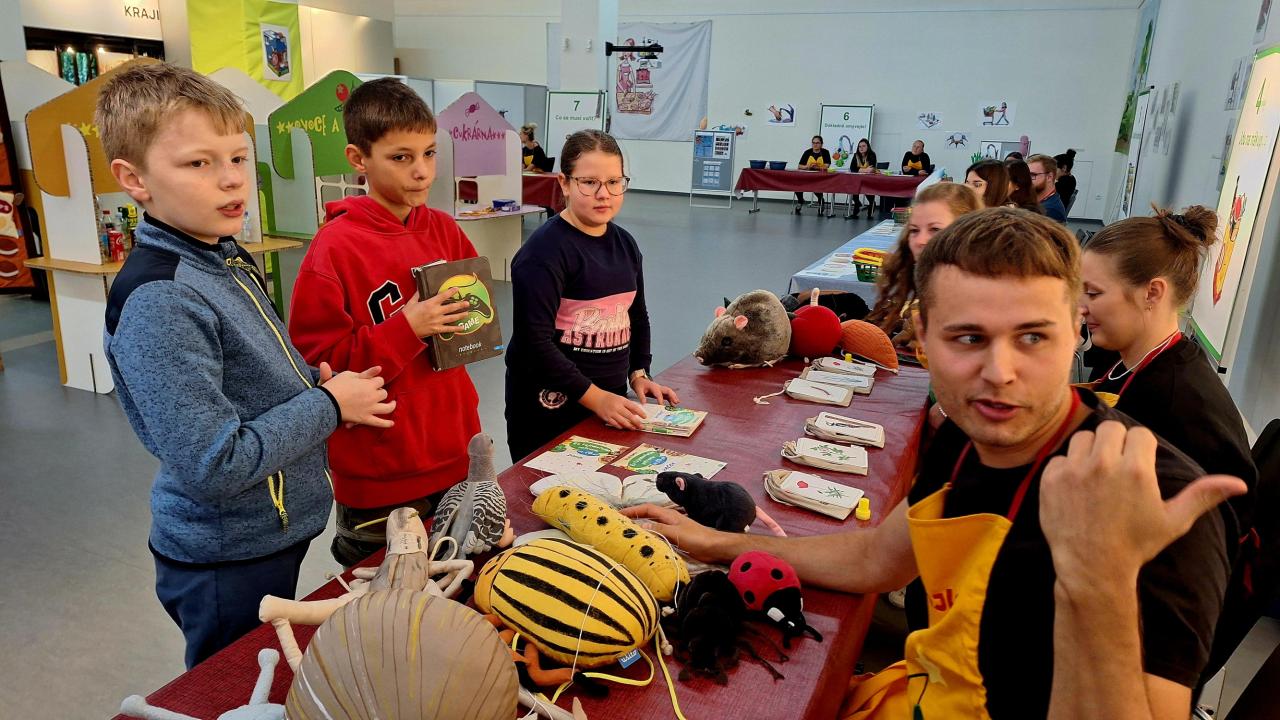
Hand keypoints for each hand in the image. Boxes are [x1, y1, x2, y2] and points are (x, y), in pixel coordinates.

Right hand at [320, 364, 396, 427]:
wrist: (326, 401)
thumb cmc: (336, 386)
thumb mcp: (349, 375)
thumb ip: (366, 372)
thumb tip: (380, 367)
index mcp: (369, 384)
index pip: (380, 380)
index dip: (375, 381)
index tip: (370, 382)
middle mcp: (373, 396)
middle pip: (384, 393)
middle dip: (379, 392)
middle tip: (373, 392)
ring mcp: (370, 408)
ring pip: (387, 407)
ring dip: (391, 405)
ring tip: (392, 403)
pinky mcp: (365, 419)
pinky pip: (379, 423)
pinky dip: (386, 424)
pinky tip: (392, 423)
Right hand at [400, 289, 470, 337]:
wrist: (404, 329)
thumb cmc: (406, 315)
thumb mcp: (411, 302)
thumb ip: (418, 295)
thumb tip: (420, 288)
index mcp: (430, 303)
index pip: (443, 296)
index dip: (451, 292)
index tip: (457, 289)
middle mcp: (436, 312)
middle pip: (451, 307)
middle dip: (460, 305)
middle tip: (468, 303)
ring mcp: (437, 321)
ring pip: (452, 317)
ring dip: (461, 315)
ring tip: (467, 313)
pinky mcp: (436, 330)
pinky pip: (448, 329)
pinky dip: (456, 328)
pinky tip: (462, 328)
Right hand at [579, 385, 646, 429]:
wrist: (596, 398)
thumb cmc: (609, 398)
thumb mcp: (620, 399)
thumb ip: (628, 406)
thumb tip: (636, 413)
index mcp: (621, 400)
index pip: (633, 406)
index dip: (640, 412)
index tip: (645, 417)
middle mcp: (617, 407)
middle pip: (629, 416)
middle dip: (637, 422)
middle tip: (642, 426)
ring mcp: (611, 413)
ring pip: (623, 422)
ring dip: (629, 426)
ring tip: (634, 428)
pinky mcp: (607, 418)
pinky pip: (615, 424)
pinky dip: (620, 426)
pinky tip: (624, 427)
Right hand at [620, 503, 725, 562]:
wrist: (714, 547)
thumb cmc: (697, 538)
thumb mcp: (676, 532)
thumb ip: (659, 529)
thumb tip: (641, 525)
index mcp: (669, 515)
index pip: (647, 509)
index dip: (633, 510)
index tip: (619, 513)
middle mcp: (669, 520)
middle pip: (648, 515)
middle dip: (634, 517)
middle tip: (620, 522)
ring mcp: (672, 529)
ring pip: (652, 526)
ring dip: (640, 527)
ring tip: (627, 532)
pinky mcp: (676, 539)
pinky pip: (658, 536)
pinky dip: (649, 537)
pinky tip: (644, 543)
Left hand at [632, 376, 679, 405]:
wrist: (639, 380)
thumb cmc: (639, 384)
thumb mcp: (638, 390)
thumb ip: (641, 397)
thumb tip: (644, 404)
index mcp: (653, 387)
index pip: (658, 394)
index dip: (660, 400)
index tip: (662, 406)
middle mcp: (659, 387)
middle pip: (667, 390)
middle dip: (672, 396)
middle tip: (675, 402)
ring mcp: (660, 389)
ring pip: (669, 392)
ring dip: (673, 397)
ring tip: (677, 403)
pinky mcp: (660, 391)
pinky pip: (667, 394)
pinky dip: (671, 398)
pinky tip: (674, 403)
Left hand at [1039, 421, 1245, 590]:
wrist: (1092, 567)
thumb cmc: (1136, 545)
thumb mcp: (1174, 521)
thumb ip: (1203, 495)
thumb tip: (1237, 484)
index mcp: (1135, 469)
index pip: (1140, 433)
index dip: (1141, 447)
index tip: (1139, 464)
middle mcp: (1103, 464)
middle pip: (1111, 428)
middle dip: (1116, 443)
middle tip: (1117, 466)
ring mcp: (1073, 470)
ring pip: (1083, 438)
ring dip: (1090, 450)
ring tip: (1096, 473)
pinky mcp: (1050, 479)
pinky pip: (1059, 457)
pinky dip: (1067, 467)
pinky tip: (1076, 488)